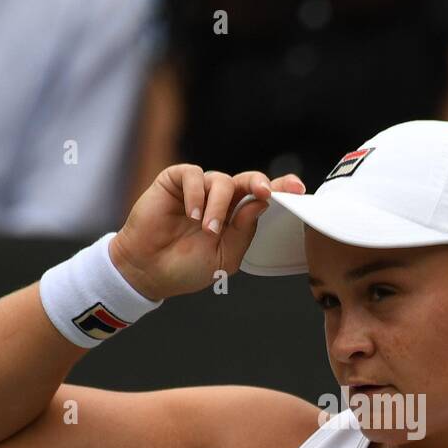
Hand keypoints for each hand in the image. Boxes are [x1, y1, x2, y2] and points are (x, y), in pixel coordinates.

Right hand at [109, 165, 305, 300]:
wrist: (148, 271)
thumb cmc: (186, 267)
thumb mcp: (224, 257)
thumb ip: (243, 232)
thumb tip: (258, 204)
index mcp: (235, 216)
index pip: (261, 197)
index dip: (281, 189)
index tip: (299, 189)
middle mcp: (220, 199)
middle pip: (247, 180)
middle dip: (259, 183)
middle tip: (264, 193)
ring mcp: (198, 189)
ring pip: (221, 181)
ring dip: (218, 206)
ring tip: (207, 230)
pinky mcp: (175, 181)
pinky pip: (193, 175)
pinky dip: (196, 194)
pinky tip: (191, 215)